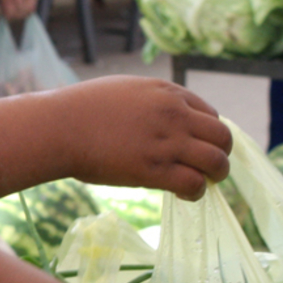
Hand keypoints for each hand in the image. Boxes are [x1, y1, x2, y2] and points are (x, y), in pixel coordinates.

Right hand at [47, 76, 231, 200]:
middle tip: (205, 167)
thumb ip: (152, 100)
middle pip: (222, 137)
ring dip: (214, 175)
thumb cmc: (82, 108)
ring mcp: (166, 142)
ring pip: (216, 162)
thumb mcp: (126, 89)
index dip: (208, 134)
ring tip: (199, 181)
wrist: (59, 126)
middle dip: (219, 154)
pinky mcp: (154, 170)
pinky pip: (194, 184)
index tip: (196, 146)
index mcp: (167, 93)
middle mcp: (173, 114)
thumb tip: (167, 116)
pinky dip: (195, 192)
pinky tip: (181, 193)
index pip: (211, 114)